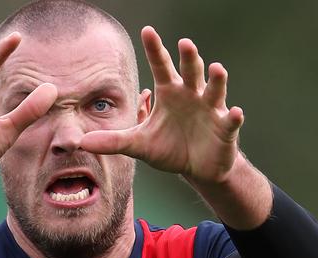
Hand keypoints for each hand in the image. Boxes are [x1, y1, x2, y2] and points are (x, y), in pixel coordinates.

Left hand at [81, 26, 243, 185]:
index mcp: (170, 93)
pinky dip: (234, 117)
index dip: (155, 50)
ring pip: (214, 90)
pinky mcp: (226, 129)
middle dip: (189, 58)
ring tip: (216, 68)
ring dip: (216, 79)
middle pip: (190, 72)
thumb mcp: (139, 144)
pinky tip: (235, 113)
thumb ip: (113, 141)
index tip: (147, 30)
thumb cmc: (169, 148)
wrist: (197, 167)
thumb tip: (82, 142)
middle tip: (184, 44)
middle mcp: (192, 95)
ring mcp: (211, 110)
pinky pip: (231, 121)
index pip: (161, 67)